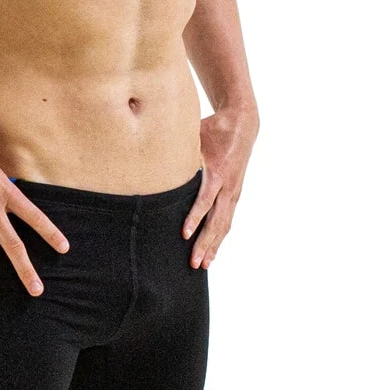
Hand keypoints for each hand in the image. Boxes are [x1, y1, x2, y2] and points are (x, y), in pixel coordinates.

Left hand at [182, 107, 258, 269]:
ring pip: (224, 225)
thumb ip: (177, 146)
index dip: (194, 218)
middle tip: (193, 263)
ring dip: (214, 246)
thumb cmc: (213, 129)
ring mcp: (233, 192)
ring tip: (203, 265)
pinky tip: (212, 252)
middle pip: (216, 220)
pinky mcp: (235, 194)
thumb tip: (147, 149)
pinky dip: (220, 238)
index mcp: (217, 172)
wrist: (243, 124)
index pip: (205, 200)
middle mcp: (228, 187)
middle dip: (204, 243)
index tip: (184, 234)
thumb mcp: (195, 134)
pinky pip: (227, 220)